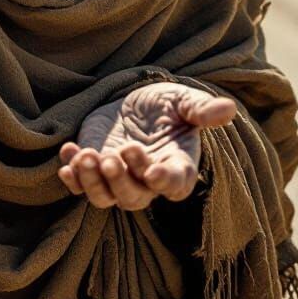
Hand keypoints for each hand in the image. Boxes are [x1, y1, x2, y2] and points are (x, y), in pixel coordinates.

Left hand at [58, 82, 235, 209]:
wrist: (132, 101)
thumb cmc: (163, 104)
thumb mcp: (182, 101)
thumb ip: (201, 109)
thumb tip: (229, 109)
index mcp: (175, 166)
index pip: (174, 184)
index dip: (166, 181)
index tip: (154, 172)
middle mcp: (147, 181)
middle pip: (135, 197)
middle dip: (122, 180)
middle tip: (113, 156)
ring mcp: (119, 179)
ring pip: (105, 197)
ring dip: (92, 182)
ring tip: (84, 156)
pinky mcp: (95, 171)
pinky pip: (81, 185)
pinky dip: (72, 176)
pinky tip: (68, 153)